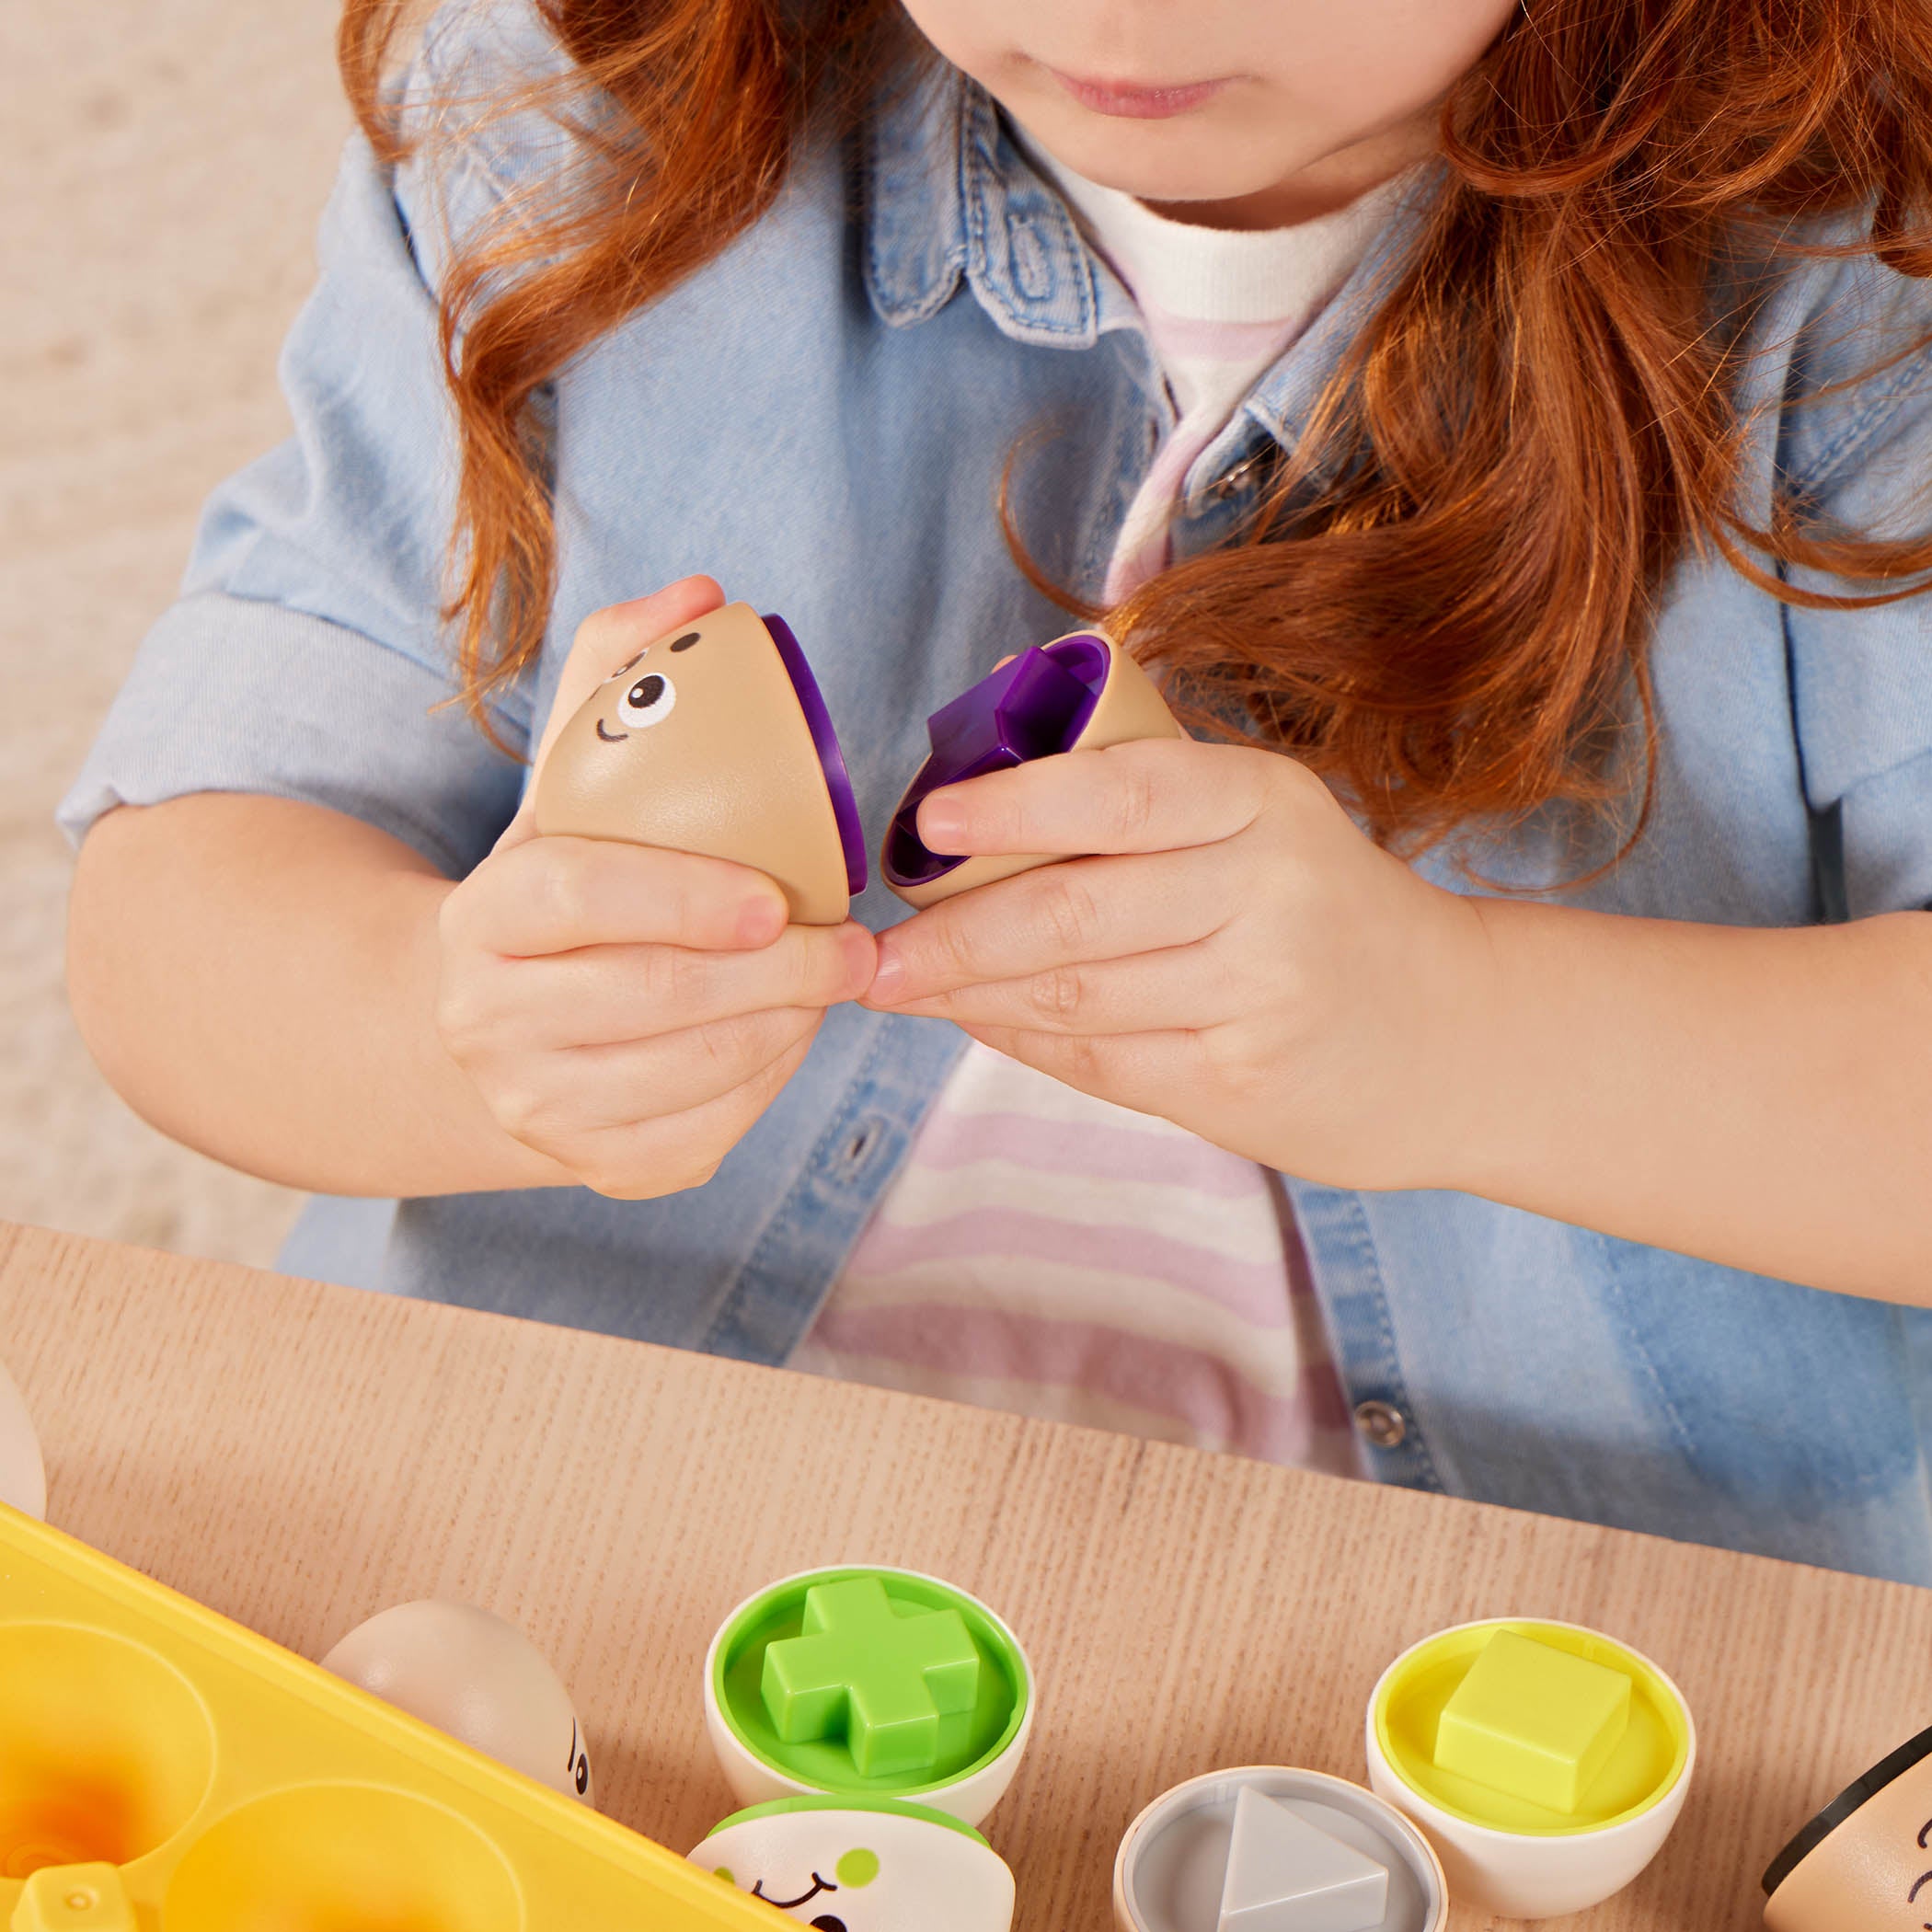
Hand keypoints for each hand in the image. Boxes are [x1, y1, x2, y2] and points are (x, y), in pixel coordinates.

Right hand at [436, 577, 875, 1198]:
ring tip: (834, 976)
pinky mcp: (597, 1168)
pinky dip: (769, 1083)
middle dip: (777, 975)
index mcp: (482, 916)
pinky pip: (707, 1133)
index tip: (775, 896)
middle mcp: (488, 1021)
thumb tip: (703, 591)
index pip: (576, 902)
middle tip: (856, 946)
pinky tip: (789, 1034)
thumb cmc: (558, 884)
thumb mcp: (567, 784)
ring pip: (691, 1075)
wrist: (484, 1022)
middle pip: (650, 1000)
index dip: (678, 898)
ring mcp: (537, 1107)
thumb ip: (622, 673)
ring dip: (787, 1026)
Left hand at [859, 737, 1492, 1189]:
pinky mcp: (1242, 1084)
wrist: (1448, 1032)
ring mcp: (1260, 997)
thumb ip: (1139, 798)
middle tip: (874, 953)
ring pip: (1076, 998)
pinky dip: (1023, 1042)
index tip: (928, 827)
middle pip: (1076, 914)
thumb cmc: (1314, 906)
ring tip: (906, 987)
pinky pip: (1100, 1063)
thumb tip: (970, 781)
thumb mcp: (1258, 820)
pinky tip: (979, 1023)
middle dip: (955, 938)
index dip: (1015, 807)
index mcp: (1261, 801)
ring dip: (971, 996)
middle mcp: (1269, 892)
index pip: (1121, 792)